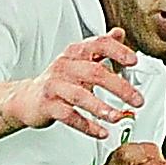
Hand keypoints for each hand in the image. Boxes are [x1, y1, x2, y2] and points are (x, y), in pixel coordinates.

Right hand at [10, 31, 143, 140]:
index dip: (117, 51)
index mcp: (75, 52)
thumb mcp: (79, 60)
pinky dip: (87, 126)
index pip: (98, 44)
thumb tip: (119, 32)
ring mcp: (55, 85)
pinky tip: (101, 132)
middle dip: (119, 87)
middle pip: (95, 72)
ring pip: (80, 96)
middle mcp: (65, 66)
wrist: (28, 98)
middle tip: (137, 100)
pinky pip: (69, 116)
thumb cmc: (59, 80)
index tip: (134, 61)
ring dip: (102, 108)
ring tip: (118, 117)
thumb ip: (100, 47)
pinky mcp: (48, 105)